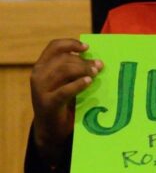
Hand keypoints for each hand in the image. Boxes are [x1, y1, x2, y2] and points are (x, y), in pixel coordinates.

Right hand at [30, 38, 102, 160]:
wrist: (51, 129)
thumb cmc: (64, 102)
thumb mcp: (66, 83)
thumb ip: (75, 72)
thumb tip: (97, 61)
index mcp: (42, 67)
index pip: (54, 47)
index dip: (71, 44)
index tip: (87, 47)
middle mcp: (38, 75)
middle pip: (63, 59)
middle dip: (83, 61)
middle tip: (99, 65)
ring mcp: (41, 89)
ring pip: (63, 71)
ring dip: (83, 70)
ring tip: (96, 72)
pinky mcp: (48, 103)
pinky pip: (64, 91)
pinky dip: (77, 85)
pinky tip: (88, 82)